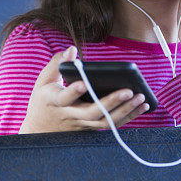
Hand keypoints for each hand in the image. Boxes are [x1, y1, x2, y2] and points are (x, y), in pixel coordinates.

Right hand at [18, 46, 149, 133]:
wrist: (38, 131)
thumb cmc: (43, 101)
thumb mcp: (43, 81)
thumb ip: (57, 63)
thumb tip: (72, 49)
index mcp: (55, 101)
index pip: (65, 97)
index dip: (74, 91)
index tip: (84, 82)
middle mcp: (70, 115)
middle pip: (92, 112)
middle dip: (112, 102)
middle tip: (129, 91)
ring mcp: (82, 124)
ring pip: (105, 122)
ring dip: (125, 111)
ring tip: (141, 98)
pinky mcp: (90, 129)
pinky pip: (110, 125)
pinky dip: (127, 117)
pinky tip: (140, 107)